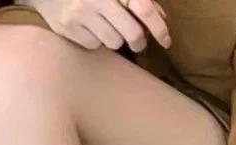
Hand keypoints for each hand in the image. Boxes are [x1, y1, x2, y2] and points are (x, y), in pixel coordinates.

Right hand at [27, 0, 170, 51]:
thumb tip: (161, 17)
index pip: (143, 7)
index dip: (158, 27)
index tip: (166, 41)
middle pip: (132, 34)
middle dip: (138, 41)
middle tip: (137, 40)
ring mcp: (79, 14)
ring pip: (114, 42)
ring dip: (115, 38)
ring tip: (105, 26)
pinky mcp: (68, 28)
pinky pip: (94, 46)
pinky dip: (95, 40)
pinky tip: (88, 28)